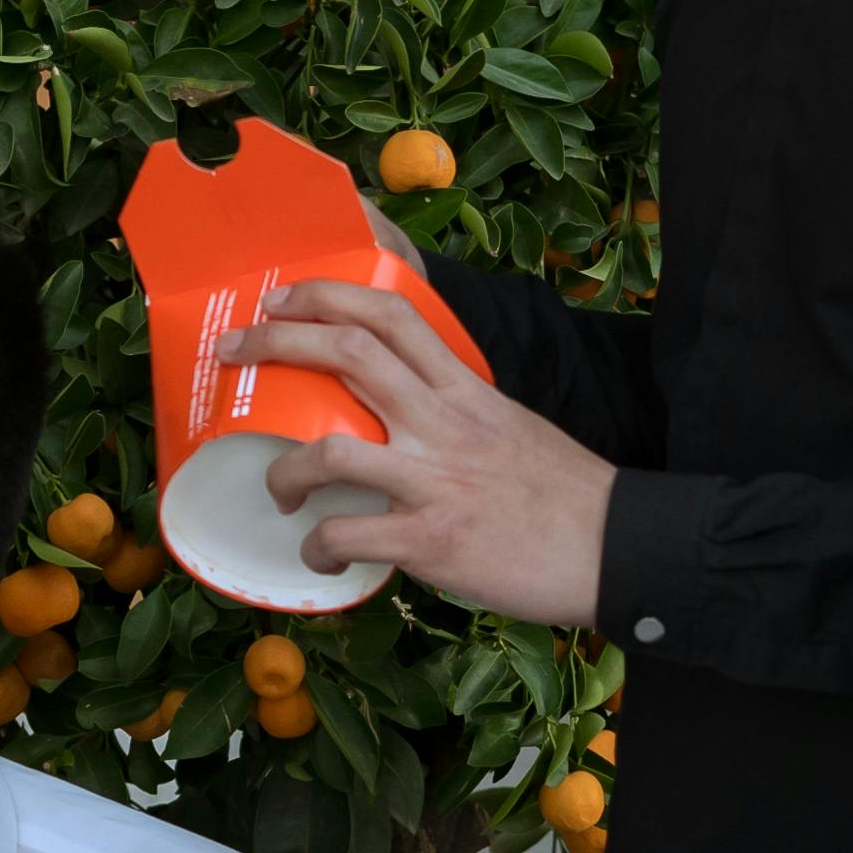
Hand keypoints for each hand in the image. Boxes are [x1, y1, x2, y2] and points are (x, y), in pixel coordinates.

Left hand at [237, 278, 613, 624]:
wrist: (619, 549)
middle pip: (349, 353)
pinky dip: (319, 548)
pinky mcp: (432, 540)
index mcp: (465, 391)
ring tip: (278, 488)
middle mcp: (445, 424)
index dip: (327, 295)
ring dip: (284, 469)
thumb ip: (456, 416)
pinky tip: (320, 556)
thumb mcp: (511, 428)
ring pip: (329, 450)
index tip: (281, 298)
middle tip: (233, 350)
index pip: (392, 315)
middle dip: (277, 342)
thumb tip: (403, 419)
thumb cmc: (566, 496)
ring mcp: (435, 481)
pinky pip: (347, 536)